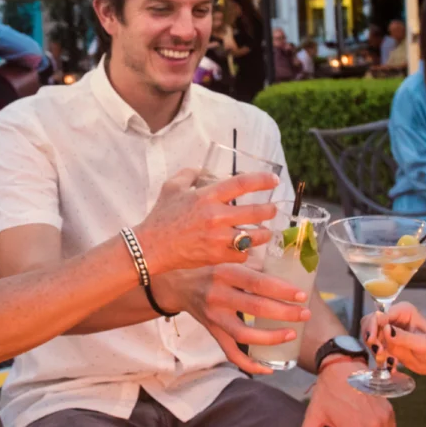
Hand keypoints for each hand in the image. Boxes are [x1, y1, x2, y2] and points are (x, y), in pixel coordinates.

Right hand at [133, 168, 277, 272]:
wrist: (152, 247)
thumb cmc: (161, 216)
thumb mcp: (172, 187)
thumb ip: (190, 174)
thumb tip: (204, 170)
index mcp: (208, 196)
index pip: (242, 184)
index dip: (262, 180)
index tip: (273, 180)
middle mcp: (217, 217)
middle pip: (256, 212)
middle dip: (269, 210)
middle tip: (272, 209)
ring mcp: (218, 238)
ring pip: (254, 236)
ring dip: (263, 233)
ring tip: (264, 231)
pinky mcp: (217, 256)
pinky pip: (242, 254)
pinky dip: (246, 251)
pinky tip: (244, 248)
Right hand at [158, 263, 311, 375]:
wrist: (179, 283)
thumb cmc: (212, 268)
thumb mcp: (229, 259)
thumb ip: (255, 265)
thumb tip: (291, 270)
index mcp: (226, 272)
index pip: (258, 282)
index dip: (282, 290)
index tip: (302, 295)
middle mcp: (218, 294)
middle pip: (256, 308)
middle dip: (285, 313)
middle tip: (305, 314)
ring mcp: (214, 316)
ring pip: (244, 334)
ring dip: (271, 338)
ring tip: (291, 334)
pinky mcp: (212, 332)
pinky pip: (231, 353)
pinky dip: (250, 364)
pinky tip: (269, 368)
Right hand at [367, 302, 425, 376]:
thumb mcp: (423, 344)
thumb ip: (404, 337)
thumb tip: (385, 329)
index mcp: (403, 311)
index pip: (380, 315)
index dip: (373, 327)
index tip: (373, 342)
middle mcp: (394, 317)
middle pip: (369, 322)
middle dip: (370, 337)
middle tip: (379, 352)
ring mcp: (390, 330)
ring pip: (369, 334)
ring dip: (373, 347)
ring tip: (385, 359)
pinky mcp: (389, 342)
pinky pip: (375, 346)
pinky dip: (377, 354)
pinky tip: (389, 362)